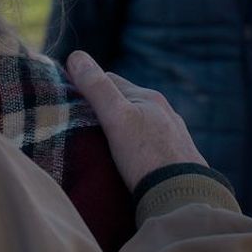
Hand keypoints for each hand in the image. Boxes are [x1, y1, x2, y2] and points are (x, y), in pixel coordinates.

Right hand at [65, 50, 206, 190]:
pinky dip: (137, 146)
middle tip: (80, 123)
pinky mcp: (178, 158)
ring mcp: (174, 135)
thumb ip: (97, 88)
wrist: (184, 196)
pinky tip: (131, 161)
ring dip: (123, 128)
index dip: (86, 85)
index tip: (67, 97)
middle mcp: (165, 112)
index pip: (109, 80)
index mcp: (149, 97)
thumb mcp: (116, 118)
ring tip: (103, 145)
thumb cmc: (147, 156)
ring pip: (140, 123)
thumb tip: (76, 56)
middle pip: (126, 101)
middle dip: (105, 107)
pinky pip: (151, 144)